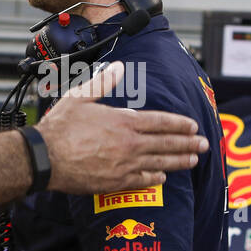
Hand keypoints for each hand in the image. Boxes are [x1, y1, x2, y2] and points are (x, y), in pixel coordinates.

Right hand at [37, 61, 206, 193]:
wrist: (46, 158)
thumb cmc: (60, 127)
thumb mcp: (81, 97)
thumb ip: (104, 83)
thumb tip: (119, 68)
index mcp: (124, 122)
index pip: (161, 122)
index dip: (180, 124)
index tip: (193, 126)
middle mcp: (130, 144)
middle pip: (167, 143)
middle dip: (188, 143)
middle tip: (204, 144)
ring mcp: (125, 165)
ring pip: (160, 163)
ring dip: (179, 161)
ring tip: (193, 160)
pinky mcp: (116, 182)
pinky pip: (142, 181)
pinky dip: (156, 179)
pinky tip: (163, 178)